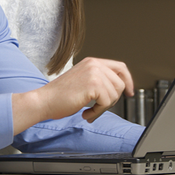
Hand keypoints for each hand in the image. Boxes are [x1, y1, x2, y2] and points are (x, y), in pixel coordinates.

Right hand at [12, 57, 133, 133]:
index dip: (128, 80)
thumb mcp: (82, 81)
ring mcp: (94, 73)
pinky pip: (107, 102)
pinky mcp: (93, 84)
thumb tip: (119, 88)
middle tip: (97, 107)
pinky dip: (98, 112)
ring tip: (89, 110)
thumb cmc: (60, 96)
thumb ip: (99, 80)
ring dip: (103, 108)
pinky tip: (86, 113)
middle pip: (120, 84)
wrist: (44, 101)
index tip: (129, 93)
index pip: (120, 67)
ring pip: (115, 94)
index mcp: (92, 62)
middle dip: (112, 100)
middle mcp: (94, 64)